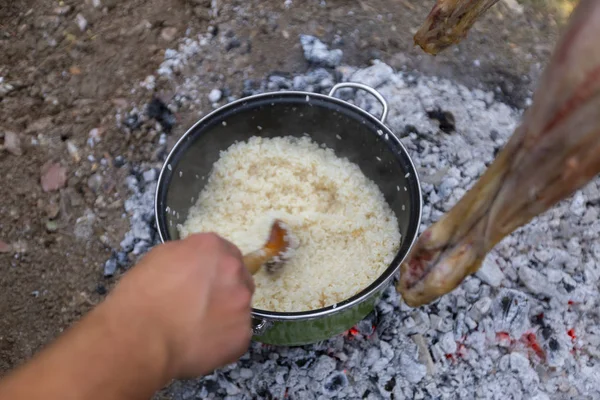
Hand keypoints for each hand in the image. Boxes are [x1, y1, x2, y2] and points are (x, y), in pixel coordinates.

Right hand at [103, 232, 254, 378]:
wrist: (141, 339)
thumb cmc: (141, 297)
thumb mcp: (158, 258)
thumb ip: (186, 254)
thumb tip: (195, 263)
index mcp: (213, 248)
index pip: (225, 251)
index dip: (213, 267)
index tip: (203, 279)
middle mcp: (234, 270)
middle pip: (238, 277)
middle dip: (224, 288)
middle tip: (202, 304)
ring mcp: (242, 303)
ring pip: (240, 306)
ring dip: (226, 313)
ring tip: (198, 327)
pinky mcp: (243, 334)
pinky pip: (237, 333)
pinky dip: (223, 338)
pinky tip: (202, 343)